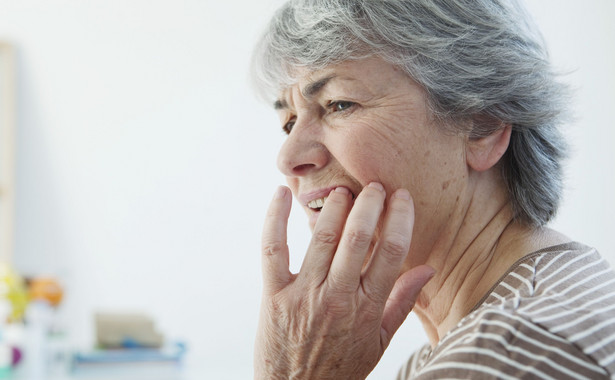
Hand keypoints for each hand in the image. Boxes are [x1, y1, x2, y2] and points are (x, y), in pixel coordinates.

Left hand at [255, 183, 433, 379]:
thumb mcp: (379, 342)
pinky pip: (273, 249)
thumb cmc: (341, 367)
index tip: (403, 197)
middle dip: (370, 205)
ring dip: (335, 208)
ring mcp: (304, 295)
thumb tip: (428, 270)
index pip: (392, 253)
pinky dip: (274, 219)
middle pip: (358, 239)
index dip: (400, 219)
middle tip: (375, 186)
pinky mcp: (274, 295)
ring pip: (322, 239)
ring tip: (344, 191)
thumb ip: (401, 303)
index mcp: (368, 309)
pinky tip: (281, 194)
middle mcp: (338, 297)